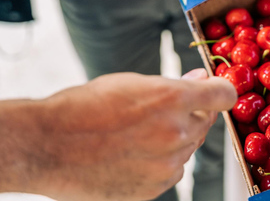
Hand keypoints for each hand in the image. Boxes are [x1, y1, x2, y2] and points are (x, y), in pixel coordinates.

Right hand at [0, 70, 236, 200]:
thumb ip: (170, 84)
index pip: (223, 94)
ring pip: (186, 149)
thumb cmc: (81, 108)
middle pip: (205, 122)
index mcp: (170, 99)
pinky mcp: (153, 190)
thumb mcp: (128, 82)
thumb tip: (197, 79)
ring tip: (133, 133)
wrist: (46, 147)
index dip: (221, 90)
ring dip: (172, 139)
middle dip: (190, 113)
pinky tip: (128, 154)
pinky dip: (157, 162)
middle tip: (158, 109)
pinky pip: (168, 172)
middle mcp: (175, 134)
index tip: (214, 89)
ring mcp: (166, 167)